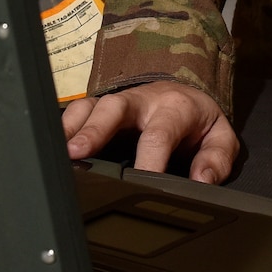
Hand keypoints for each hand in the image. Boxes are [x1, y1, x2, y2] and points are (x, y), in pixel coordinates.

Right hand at [62, 79, 239, 184]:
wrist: (187, 92)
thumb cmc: (198, 121)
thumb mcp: (219, 137)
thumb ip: (216, 158)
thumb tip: (203, 179)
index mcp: (175, 109)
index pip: (159, 134)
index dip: (150, 159)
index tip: (141, 180)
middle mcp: (143, 102)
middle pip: (115, 109)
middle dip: (95, 130)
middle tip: (77, 154)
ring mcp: (118, 102)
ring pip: (91, 107)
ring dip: (73, 128)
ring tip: (58, 153)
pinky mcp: (101, 107)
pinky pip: (77, 110)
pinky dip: (63, 126)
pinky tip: (51, 146)